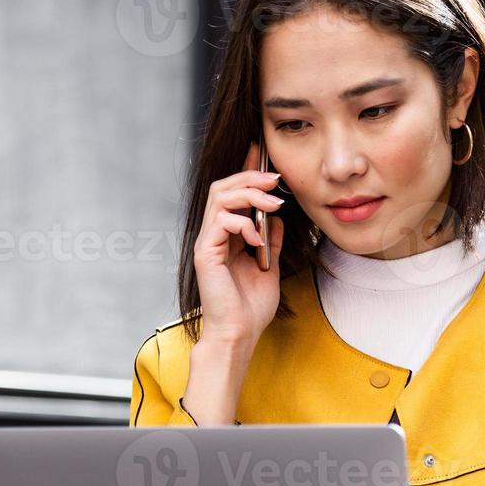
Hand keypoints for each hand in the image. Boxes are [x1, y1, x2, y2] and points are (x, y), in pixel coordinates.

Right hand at [192, 138, 285, 346]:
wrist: (239, 333)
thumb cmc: (251, 307)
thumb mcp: (271, 267)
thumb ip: (272, 241)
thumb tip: (279, 218)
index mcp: (228, 236)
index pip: (233, 194)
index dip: (246, 170)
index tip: (261, 152)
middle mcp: (214, 235)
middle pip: (223, 187)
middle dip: (250, 177)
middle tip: (275, 179)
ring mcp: (208, 243)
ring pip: (220, 198)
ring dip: (249, 195)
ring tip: (272, 204)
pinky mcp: (205, 253)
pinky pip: (220, 223)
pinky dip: (242, 224)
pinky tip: (258, 237)